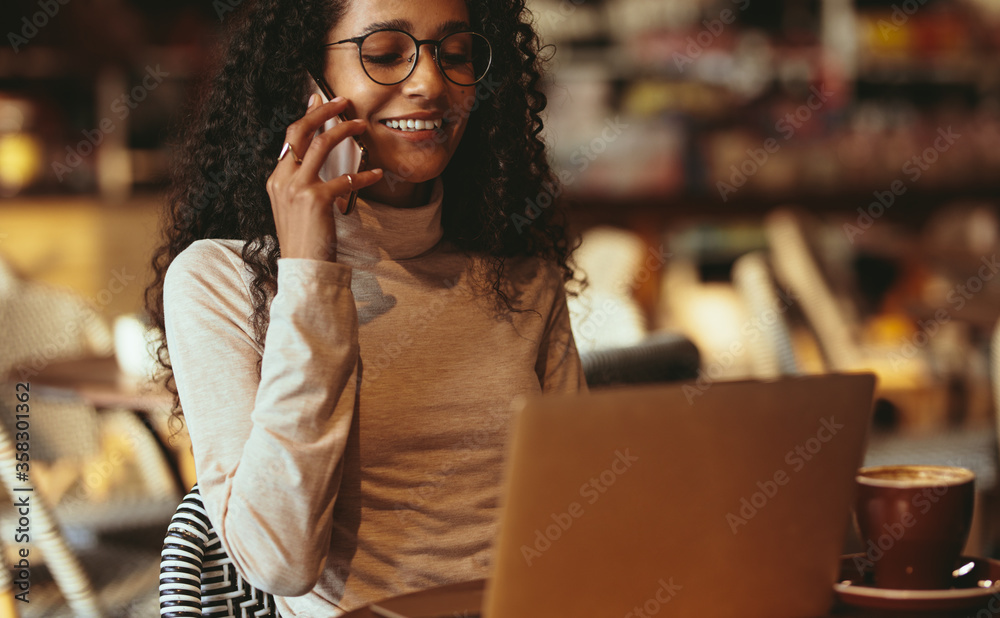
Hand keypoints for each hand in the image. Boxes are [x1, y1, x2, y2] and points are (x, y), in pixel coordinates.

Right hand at [266, 95, 383, 260]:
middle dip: (322, 112)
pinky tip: (377, 175)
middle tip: (342, 101)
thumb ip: (300, 182)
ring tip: (361, 125)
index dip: (306, 116)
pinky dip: (364, 175)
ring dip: (343, 130)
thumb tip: (317, 159)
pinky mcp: (315, 200)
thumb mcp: (294, 206)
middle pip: (300, 132)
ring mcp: (296, 188)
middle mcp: (282, 179)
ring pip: (320, 145)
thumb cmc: (305, 238)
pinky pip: (345, 178)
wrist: (302, 267)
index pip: (290, 138)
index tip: (318, 100)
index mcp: (276, 178)